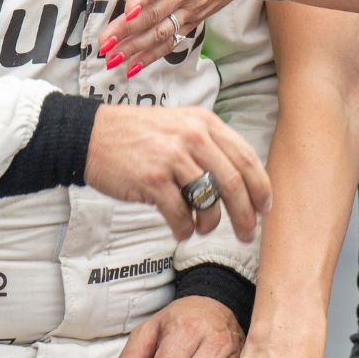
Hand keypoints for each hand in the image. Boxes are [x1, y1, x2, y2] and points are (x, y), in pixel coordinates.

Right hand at [85, 104, 271, 241]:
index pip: (246, 158)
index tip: (265, 208)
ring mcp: (173, 158)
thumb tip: (240, 179)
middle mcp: (193, 137)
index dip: (261, 187)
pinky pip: (180, 215)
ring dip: (211, 224)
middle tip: (247, 234)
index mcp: (205, 123)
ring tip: (203, 228)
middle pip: (234, 184)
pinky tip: (180, 230)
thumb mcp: (180, 124)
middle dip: (246, 216)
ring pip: (209, 202)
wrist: (93, 135)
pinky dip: (184, 229)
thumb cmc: (138, 135)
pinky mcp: (153, 179)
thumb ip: (210, 144)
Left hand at [107, 0, 265, 72]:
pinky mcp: (197, 16)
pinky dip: (154, 53)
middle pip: (157, 13)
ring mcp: (194, 5)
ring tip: (113, 60)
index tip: (128, 11)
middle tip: (105, 44)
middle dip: (129, 31)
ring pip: (163, 31)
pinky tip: (135, 65)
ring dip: (137, 47)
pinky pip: (174, 38)